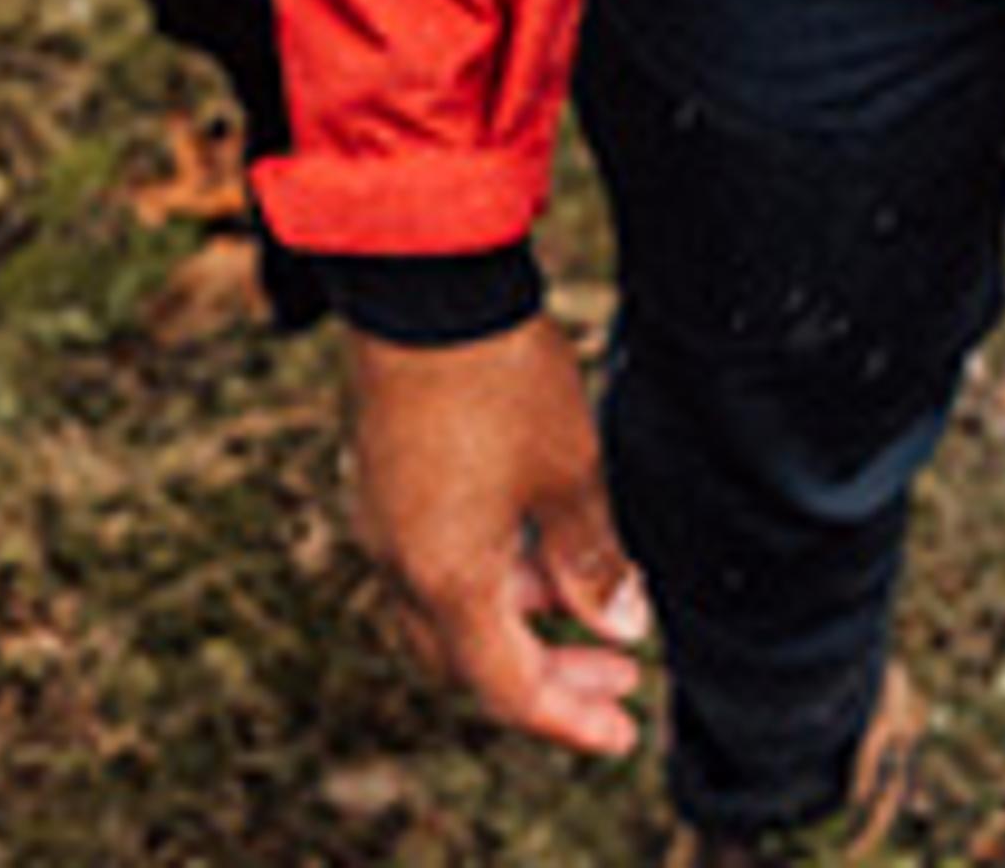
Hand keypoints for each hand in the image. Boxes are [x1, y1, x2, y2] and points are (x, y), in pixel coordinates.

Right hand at [342, 315, 648, 756]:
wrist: (425, 280)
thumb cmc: (500, 374)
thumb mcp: (570, 470)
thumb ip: (592, 558)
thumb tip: (620, 625)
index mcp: (444, 578)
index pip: (508, 687)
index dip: (570, 717)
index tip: (623, 725)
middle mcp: (399, 563)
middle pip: (469, 660)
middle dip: (546, 675)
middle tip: (617, 676)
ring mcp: (382, 520)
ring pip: (447, 609)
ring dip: (518, 618)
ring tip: (590, 595)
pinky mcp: (383, 478)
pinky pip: (431, 559)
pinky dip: (488, 573)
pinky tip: (538, 540)